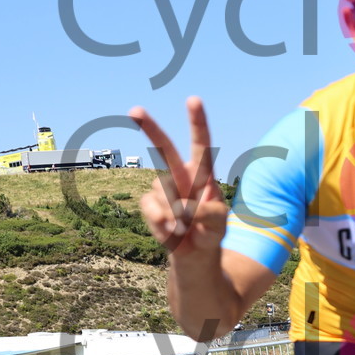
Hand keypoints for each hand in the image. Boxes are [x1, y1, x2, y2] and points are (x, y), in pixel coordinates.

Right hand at [130, 97, 226, 260]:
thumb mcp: (219, 223)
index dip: (197, 123)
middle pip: (165, 149)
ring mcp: (163, 189)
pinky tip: (172, 231)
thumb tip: (181, 206)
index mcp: (202, 174)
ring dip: (175, 214)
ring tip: (187, 227)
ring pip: (162, 192)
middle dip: (150, 130)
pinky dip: (162, 222)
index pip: (201, 144)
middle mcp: (180, 176)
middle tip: (135, 110)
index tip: (193, 100)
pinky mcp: (149, 204)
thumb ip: (207, 212)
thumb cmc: (211, 232)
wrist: (194, 253)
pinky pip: (151, 208)